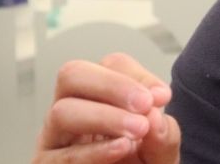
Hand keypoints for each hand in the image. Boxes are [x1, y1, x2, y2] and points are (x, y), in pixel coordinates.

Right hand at [34, 52, 180, 163]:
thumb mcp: (160, 150)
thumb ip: (164, 134)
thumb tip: (155, 116)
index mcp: (100, 96)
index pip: (111, 65)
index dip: (138, 76)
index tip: (162, 97)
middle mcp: (72, 109)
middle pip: (74, 74)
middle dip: (112, 85)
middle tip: (145, 104)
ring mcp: (55, 137)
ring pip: (62, 111)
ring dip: (104, 117)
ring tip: (138, 130)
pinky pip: (63, 154)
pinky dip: (95, 150)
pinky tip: (121, 148)